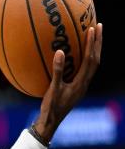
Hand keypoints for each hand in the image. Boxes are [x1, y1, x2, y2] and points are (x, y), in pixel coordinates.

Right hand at [34, 23, 102, 141]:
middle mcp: (84, 83)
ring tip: (91, 36)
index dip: (92, 43)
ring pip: (91, 64)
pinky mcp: (76, 87)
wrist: (51, 123)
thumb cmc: (51, 108)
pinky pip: (83, 69)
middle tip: (98, 26)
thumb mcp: (52, 89)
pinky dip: (83, 58)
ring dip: (93, 49)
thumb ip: (57, 71)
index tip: (92, 28)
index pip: (90, 60)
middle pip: (95, 59)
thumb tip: (60, 51)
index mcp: (81, 83)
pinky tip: (75, 54)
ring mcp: (81, 86)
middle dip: (97, 43)